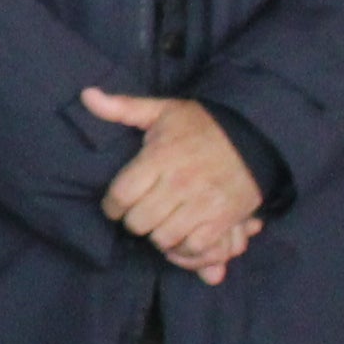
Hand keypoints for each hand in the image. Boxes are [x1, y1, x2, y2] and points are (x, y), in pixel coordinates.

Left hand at [83, 88, 263, 284]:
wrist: (256, 135)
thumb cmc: (203, 124)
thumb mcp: (163, 111)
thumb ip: (123, 108)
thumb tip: (87, 96)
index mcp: (160, 157)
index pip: (121, 195)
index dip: (111, 206)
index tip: (116, 206)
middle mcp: (179, 182)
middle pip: (138, 222)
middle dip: (134, 221)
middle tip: (140, 214)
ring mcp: (202, 203)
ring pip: (163, 238)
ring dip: (158, 234)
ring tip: (160, 223)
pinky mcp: (222, 219)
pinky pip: (193, 247)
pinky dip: (184, 248)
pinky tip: (181, 235)